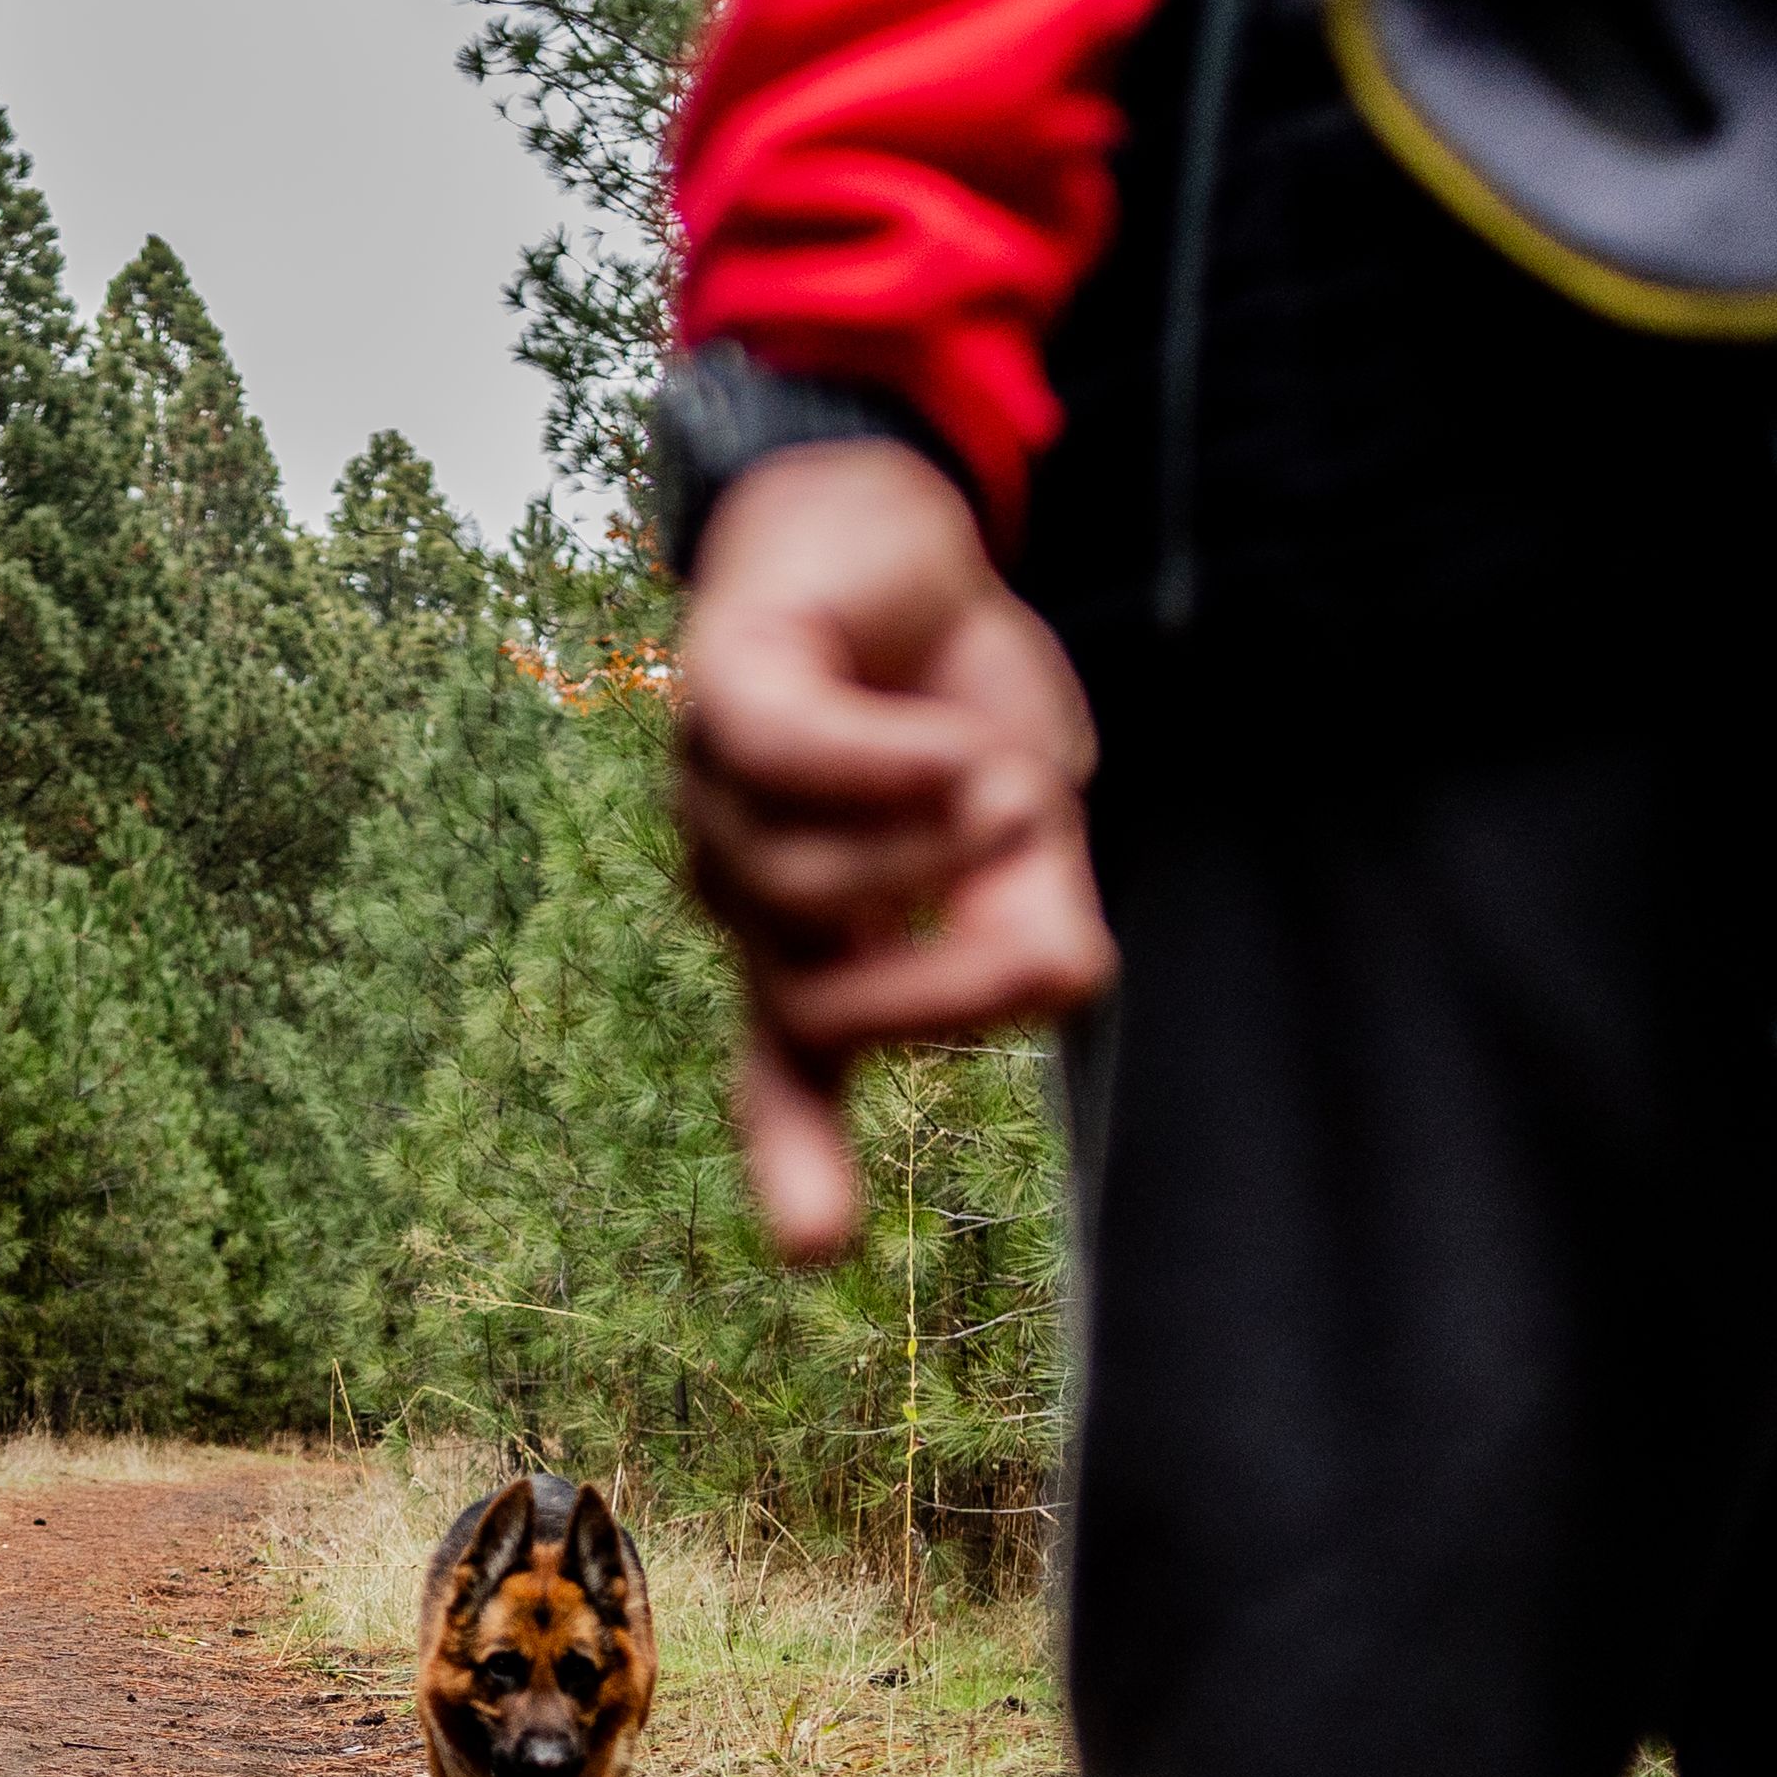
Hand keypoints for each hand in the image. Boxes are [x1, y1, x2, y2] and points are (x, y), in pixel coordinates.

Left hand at [670, 435, 1113, 1264]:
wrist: (898, 524)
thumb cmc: (951, 689)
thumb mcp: (1026, 813)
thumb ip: (1034, 908)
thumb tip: (1065, 990)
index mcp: (809, 939)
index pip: (786, 1073)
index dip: (800, 1161)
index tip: (817, 1251)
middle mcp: (744, 891)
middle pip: (818, 1004)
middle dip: (945, 978)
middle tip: (1040, 902)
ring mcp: (712, 801)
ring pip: (802, 887)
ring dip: (932, 845)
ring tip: (1006, 780)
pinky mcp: (717, 696)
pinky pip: (796, 761)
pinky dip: (890, 766)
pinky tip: (962, 750)